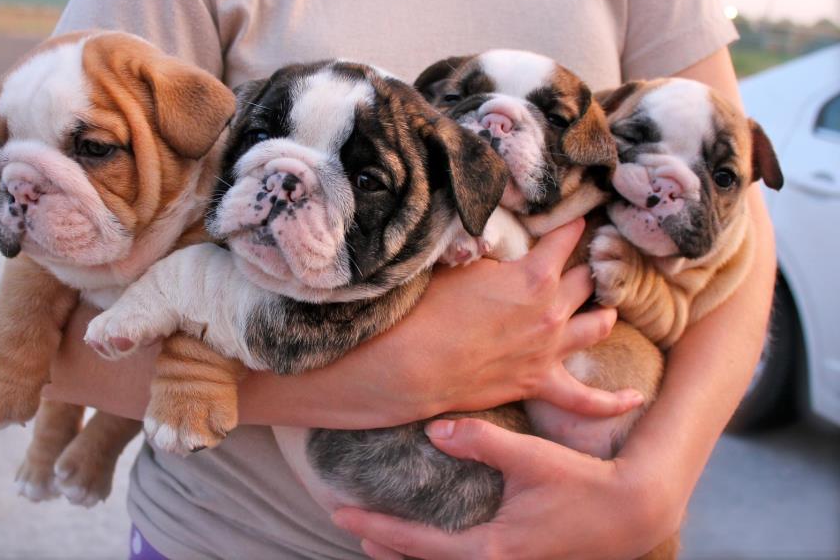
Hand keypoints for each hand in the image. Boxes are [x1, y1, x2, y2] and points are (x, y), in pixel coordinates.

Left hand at [332, 418, 681, 559]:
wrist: (633, 513)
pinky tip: (433, 539)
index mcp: (492, 549)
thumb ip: (481, 441)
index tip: (342, 514)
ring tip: (378, 536)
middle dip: (384, 547)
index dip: (377, 528)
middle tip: (350, 524)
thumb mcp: (531, 458)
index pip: (418, 545)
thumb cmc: (583, 484)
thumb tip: (433, 429)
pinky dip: (438, 555)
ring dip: (409, 555)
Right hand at [360, 217, 637, 422]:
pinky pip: (585, 399)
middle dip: (590, 267)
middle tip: (594, 258)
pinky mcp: (539, 383)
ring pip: (597, 326)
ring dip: (604, 313)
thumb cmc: (430, 309)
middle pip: (586, 282)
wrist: (414, 363)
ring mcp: (549, 350)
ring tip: (607, 307)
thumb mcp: (462, 267)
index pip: (564, 241)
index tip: (579, 218)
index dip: (572, 227)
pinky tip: (634, 397)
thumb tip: (503, 256)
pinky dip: (612, 401)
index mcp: (535, 276)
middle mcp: (552, 311)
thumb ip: (493, 260)